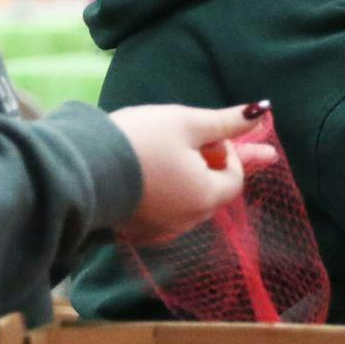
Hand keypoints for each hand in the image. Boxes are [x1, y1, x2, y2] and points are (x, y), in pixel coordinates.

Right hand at [111, 103, 276, 244]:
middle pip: (211, 190)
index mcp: (206, 197)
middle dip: (207, 165)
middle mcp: (187, 221)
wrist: (81, 166)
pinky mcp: (136, 232)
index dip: (223, 150)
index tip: (202, 133)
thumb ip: (226, 122)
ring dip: (185, 179)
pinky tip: (146, 174)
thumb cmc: (140, 139)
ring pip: (186, 201)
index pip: (234, 176)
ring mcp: (160, 230)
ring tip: (163, 153)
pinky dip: (162, 193)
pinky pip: (162, 211)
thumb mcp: (187, 123)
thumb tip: (263, 111)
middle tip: (191, 139)